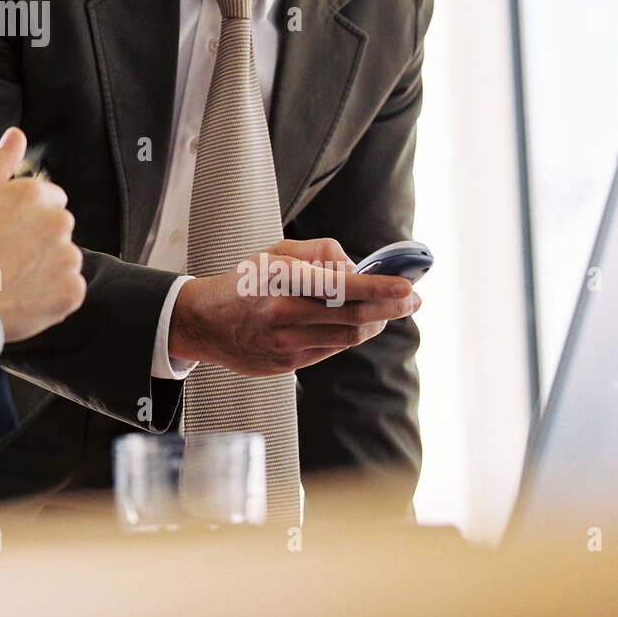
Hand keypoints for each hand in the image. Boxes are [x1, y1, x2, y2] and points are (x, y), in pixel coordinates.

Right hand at [0, 127, 85, 343]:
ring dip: (46, 267)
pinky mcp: (71, 293)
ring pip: (65, 258)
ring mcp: (67, 259)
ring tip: (9, 279)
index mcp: (35, 194)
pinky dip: (52, 296)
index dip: (24, 215)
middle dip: (38, 238)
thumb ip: (0, 163)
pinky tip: (22, 297)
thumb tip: (17, 134)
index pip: (49, 198)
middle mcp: (58, 221)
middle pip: (58, 227)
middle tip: (2, 257)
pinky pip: (70, 290)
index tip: (1, 232)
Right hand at [168, 237, 419, 374]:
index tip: (407, 286)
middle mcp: (282, 312)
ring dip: (375, 323)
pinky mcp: (286, 365)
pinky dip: (349, 336)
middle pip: (353, 317)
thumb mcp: (274, 251)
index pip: (340, 286)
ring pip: (347, 338)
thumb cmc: (244, 282)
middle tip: (413, 300)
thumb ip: (318, 252)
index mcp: (279, 278)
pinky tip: (354, 323)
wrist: (204, 323)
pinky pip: (330, 350)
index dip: (379, 288)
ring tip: (387, 310)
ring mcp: (284, 343)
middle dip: (391, 308)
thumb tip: (356, 266)